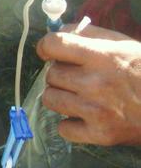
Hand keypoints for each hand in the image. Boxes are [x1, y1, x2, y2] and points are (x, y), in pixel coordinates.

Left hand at [38, 24, 140, 145]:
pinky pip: (64, 129)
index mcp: (101, 56)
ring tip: (77, 95)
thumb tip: (58, 32)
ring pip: (51, 99)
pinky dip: (70, 124)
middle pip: (51, 74)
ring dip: (60, 96)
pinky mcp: (100, 134)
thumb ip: (89, 35)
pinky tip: (82, 117)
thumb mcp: (122, 43)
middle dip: (60, 73)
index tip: (49, 52)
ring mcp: (95, 111)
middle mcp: (94, 83)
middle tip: (75, 76)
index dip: (46, 47)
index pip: (53, 45)